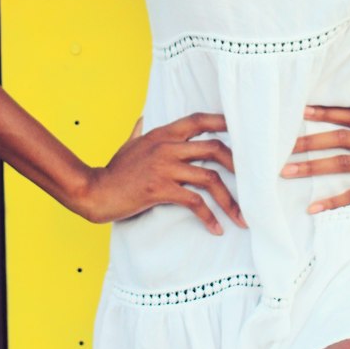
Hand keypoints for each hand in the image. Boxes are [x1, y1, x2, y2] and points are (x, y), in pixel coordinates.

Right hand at [76, 113, 246, 233]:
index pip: (199, 120)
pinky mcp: (161, 189)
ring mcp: (164, 167)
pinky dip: (209, 217)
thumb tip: (142, 119)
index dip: (223, 122)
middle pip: (214, 149)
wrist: (95, 191)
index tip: (244, 129)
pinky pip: (194, 202)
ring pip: (210, 179)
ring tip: (242, 218)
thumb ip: (139, 131)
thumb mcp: (128, 144)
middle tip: (254, 183)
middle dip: (239, 166)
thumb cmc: (113, 170)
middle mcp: (167, 147)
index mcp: (162, 134)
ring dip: (230, 201)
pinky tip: (216, 229)